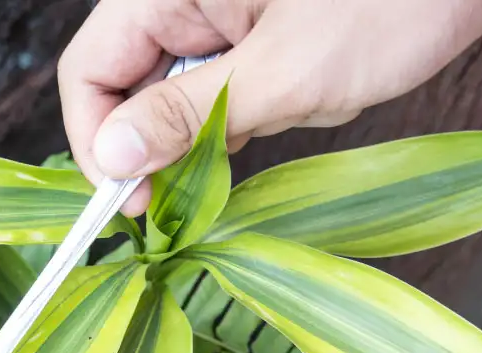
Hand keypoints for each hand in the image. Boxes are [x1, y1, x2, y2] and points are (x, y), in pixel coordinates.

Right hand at [59, 0, 481, 215]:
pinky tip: (251, 134)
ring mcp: (216, 15)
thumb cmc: (392, 3)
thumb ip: (189, 117)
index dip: (96, 138)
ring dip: (182, 141)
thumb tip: (111, 160)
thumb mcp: (282, 73)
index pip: (89, 68)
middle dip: (140, 147)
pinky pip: (204, 89)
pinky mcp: (247, 34)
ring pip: (160, 93)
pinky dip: (218, 125)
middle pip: (118, 83)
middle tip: (171, 203)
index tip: (128, 199)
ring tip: (221, 164)